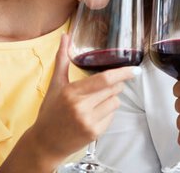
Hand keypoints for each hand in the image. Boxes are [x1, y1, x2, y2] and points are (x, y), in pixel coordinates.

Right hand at [21, 34, 138, 164]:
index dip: (122, 73)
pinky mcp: (94, 133)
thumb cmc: (51, 111)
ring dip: (110, 100)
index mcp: (71, 92)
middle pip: (113, 89)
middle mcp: (80, 107)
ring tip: (94, 104)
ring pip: (115, 102)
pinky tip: (93, 116)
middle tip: (103, 88)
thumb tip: (65, 36)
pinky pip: (112, 116)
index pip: (104, 79)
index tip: (135, 70)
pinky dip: (107, 114)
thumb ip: (62, 60)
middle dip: (115, 85)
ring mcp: (88, 121)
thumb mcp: (55, 85)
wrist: (45, 143)